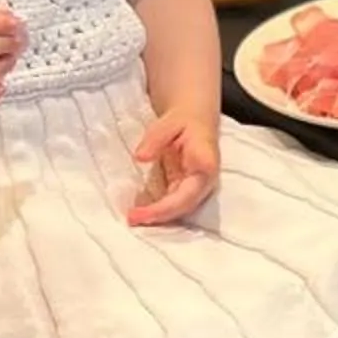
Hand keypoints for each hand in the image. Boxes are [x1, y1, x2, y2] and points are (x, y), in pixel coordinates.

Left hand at [129, 110, 220, 226]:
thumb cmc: (183, 120)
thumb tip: (140, 157)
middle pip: (184, 207)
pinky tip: (140, 213)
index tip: (141, 212)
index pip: (187, 194)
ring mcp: (198, 188)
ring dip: (157, 218)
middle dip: (158, 216)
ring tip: (133, 218)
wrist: (196, 119)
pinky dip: (158, 212)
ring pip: (180, 210)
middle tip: (131, 218)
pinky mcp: (188, 191)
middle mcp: (206, 181)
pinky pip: (174, 206)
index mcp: (206, 163)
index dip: (164, 208)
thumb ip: (155, 138)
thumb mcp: (168, 122)